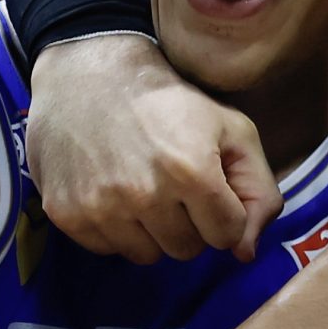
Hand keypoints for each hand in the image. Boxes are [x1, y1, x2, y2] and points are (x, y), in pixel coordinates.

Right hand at [25, 35, 284, 264]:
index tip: (208, 187)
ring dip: (152, 230)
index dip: (223, 212)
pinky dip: (116, 229)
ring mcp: (101, 208)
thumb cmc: (170, 101)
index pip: (227, 235)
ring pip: (148, 255)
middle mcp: (145, 195)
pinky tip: (113, 190)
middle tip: (173, 184)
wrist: (89, 73)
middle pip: (187, 250)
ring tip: (143, 187)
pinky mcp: (67, 215)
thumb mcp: (233, 129)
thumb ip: (259, 192)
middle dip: (189, 223)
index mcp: (192, 172)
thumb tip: (245, 254)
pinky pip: (108, 249)